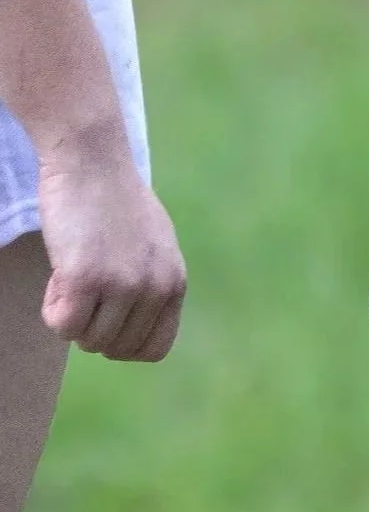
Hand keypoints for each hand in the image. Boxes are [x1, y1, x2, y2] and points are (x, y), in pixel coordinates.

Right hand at [34, 145, 186, 362]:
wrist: (92, 161)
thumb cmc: (115, 201)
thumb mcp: (152, 247)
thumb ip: (150, 285)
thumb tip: (132, 328)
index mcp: (174, 283)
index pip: (154, 349)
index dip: (121, 341)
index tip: (104, 314)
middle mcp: (156, 288)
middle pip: (116, 348)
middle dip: (91, 326)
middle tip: (82, 287)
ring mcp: (124, 285)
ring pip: (88, 340)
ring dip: (70, 315)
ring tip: (71, 273)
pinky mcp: (87, 278)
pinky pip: (63, 325)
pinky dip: (52, 309)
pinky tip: (58, 275)